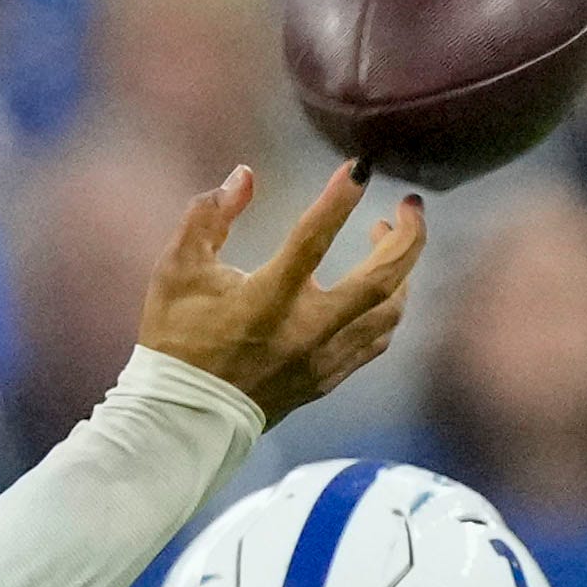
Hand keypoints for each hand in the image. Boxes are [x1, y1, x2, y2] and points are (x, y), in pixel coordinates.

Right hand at [135, 162, 421, 424]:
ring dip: (402, 271)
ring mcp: (322, 359)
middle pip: (381, 280)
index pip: (313, 239)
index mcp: (266, 301)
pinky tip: (379, 291)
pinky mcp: (327, 378)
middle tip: (410, 205)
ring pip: (389, 312)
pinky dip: (387, 308)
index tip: (361, 168)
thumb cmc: (177, 341)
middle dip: (408, 236)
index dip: (339, 199)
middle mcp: (305, 331)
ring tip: (392, 245)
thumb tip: (244, 177)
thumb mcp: (177, 272)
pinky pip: (376, 340)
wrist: (182, 418)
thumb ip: (208, 218)